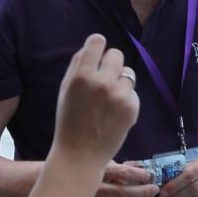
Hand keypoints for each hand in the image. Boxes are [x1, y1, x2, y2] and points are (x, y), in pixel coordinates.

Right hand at [53, 34, 138, 167]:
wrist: (80, 155)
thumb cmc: (69, 120)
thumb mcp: (65, 89)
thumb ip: (78, 64)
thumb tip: (93, 44)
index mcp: (81, 75)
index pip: (97, 41)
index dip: (97, 45)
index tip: (97, 53)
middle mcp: (102, 82)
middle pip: (116, 54)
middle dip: (111, 63)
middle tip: (103, 78)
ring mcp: (119, 95)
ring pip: (127, 73)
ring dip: (120, 82)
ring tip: (107, 100)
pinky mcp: (132, 107)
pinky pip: (132, 92)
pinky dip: (125, 100)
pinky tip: (113, 114)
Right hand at [88, 161, 158, 196]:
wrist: (57, 181)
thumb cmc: (83, 164)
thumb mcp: (101, 159)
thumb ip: (119, 164)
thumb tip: (140, 166)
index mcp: (96, 170)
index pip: (122, 173)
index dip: (139, 175)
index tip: (150, 175)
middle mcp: (94, 187)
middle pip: (122, 193)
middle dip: (142, 192)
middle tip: (155, 188)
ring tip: (148, 194)